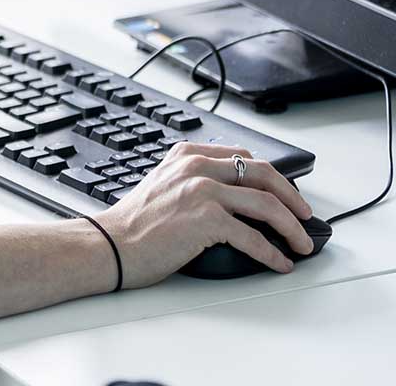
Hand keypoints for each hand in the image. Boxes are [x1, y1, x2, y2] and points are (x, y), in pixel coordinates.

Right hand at [100, 141, 315, 287]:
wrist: (113, 243)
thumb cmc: (136, 222)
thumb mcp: (165, 184)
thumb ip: (195, 179)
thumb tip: (235, 199)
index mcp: (186, 154)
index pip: (243, 156)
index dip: (272, 177)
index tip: (285, 193)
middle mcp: (196, 166)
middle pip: (263, 174)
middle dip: (293, 197)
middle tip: (304, 216)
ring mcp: (202, 191)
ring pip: (266, 203)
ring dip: (292, 227)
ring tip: (300, 243)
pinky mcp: (206, 219)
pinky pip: (253, 237)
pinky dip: (273, 253)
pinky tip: (279, 262)